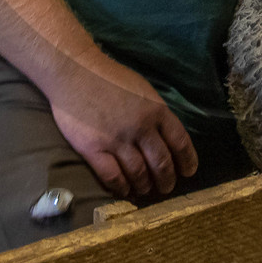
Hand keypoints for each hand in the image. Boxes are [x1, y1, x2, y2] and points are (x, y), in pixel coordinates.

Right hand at [48, 51, 197, 199]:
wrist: (74, 72)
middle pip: (161, 163)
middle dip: (167, 180)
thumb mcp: (142, 89)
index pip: (180, 142)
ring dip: (144, 186)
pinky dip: (121, 188)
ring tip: (144, 190)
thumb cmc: (109, 78)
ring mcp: (117, 139)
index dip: (187, 160)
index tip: (187, 172)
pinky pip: (112, 177)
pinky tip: (123, 190)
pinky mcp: (93, 148)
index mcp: (156, 110)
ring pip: (139, 173)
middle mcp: (140, 127)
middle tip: (166, 188)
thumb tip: (166, 136)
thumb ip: (155, 112)